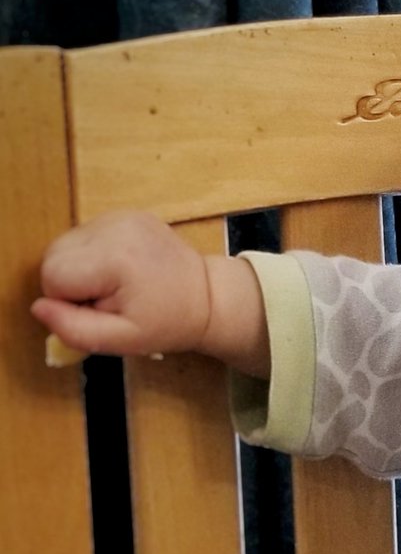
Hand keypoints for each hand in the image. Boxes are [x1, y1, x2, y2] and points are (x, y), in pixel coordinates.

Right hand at [30, 210, 268, 376]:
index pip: (53, 276)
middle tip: (110, 300)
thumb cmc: (168, 323)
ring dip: (82, 270)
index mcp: (115, 257)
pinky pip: (85, 237)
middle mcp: (115, 227)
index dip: (68, 302)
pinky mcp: (125, 213)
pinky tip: (122, 270)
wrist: (208, 297)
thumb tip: (39, 308)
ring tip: (118, 285)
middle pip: (54, 256)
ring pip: (66, 245)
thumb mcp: (123, 340)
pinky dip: (93, 256)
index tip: (102, 310)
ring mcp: (121, 215)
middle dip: (72, 284)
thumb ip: (76, 329)